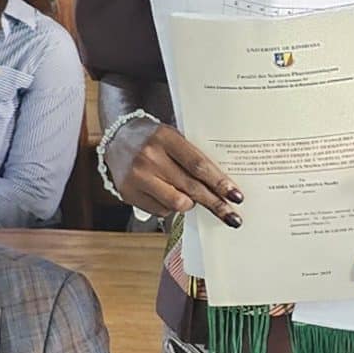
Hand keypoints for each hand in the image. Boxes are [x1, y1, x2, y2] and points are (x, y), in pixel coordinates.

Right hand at [104, 116, 240, 222]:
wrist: (117, 137)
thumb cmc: (153, 138)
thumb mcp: (173, 136)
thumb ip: (192, 156)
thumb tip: (221, 186)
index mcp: (165, 138)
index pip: (198, 164)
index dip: (219, 182)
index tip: (236, 196)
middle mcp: (149, 157)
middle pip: (191, 187)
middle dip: (215, 204)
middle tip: (232, 217)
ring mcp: (137, 177)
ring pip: (176, 203)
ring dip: (191, 204)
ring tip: (192, 198)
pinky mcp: (128, 193)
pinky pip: (161, 210)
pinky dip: (170, 207)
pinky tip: (168, 194)